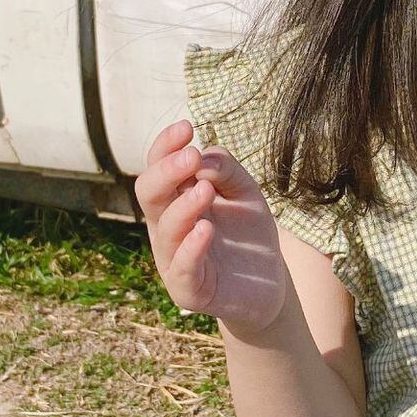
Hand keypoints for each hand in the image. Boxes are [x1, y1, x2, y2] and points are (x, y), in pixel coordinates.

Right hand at [134, 120, 290, 334]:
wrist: (267, 285)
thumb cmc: (248, 235)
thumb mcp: (245, 192)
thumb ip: (227, 170)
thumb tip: (203, 157)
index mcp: (175, 199)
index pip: (158, 167)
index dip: (165, 146)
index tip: (187, 127)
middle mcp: (167, 226)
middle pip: (149, 193)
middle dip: (166, 171)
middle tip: (191, 156)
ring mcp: (173, 258)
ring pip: (165, 229)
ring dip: (184, 207)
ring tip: (207, 191)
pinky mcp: (188, 290)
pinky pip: (182, 268)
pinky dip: (191, 248)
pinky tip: (205, 229)